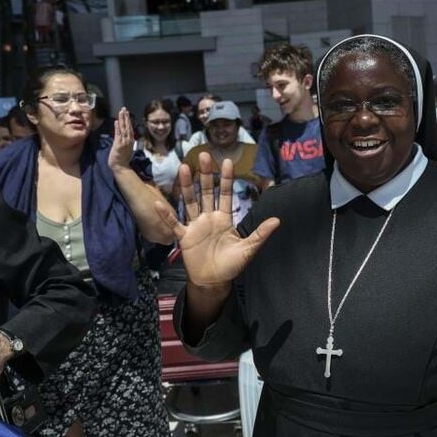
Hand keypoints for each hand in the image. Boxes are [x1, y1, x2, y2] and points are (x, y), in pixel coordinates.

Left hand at [108, 107, 134, 171]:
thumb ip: (125, 142)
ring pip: (124, 128)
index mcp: (130, 141)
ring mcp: (124, 142)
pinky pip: (118, 134)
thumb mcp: (126, 150)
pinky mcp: (119, 144)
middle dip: (126, 117)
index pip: (130, 129)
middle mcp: (129, 140)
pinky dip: (118, 127)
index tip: (127, 114)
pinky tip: (116, 121)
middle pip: (128, 127)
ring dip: (122, 120)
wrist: (121, 167)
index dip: (128, 121)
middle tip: (124, 109)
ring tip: (121, 112)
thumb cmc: (122, 160)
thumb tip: (124, 138)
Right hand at [153, 152, 279, 287]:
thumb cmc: (231, 265)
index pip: (225, 194)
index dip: (226, 179)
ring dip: (186, 186)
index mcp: (224, 218)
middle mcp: (209, 218)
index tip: (227, 161)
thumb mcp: (248, 249)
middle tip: (204, 155)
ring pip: (190, 202)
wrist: (214, 281)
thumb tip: (277, 220)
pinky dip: (166, 214)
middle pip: (206, 192)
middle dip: (205, 174)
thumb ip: (260, 233)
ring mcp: (195, 226)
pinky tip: (158, 203)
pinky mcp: (184, 237)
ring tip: (184, 168)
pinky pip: (174, 224)